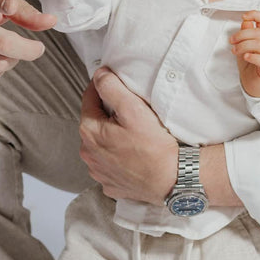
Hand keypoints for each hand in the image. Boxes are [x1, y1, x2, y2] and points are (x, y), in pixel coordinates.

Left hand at [79, 68, 177, 203]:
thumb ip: (111, 87)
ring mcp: (98, 171)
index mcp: (89, 131)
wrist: (172, 179)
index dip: (102, 87)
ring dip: (110, 137)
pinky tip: (132, 155)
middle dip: (107, 114)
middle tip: (129, 111)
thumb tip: (99, 76)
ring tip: (132, 135)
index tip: (115, 85)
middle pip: (94, 122)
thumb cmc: (153, 146)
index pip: (89, 98)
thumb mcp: (132, 108)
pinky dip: (116, 157)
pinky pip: (109, 164)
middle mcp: (88, 153)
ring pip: (100, 145)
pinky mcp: (110, 184)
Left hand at [229, 11, 259, 98]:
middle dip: (242, 34)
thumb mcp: (245, 47)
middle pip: (259, 32)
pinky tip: (245, 57)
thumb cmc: (251, 65)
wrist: (255, 85)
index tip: (244, 16)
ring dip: (244, 45)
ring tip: (235, 51)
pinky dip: (252, 56)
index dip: (255, 15)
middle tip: (231, 41)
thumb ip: (246, 34)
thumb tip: (245, 21)